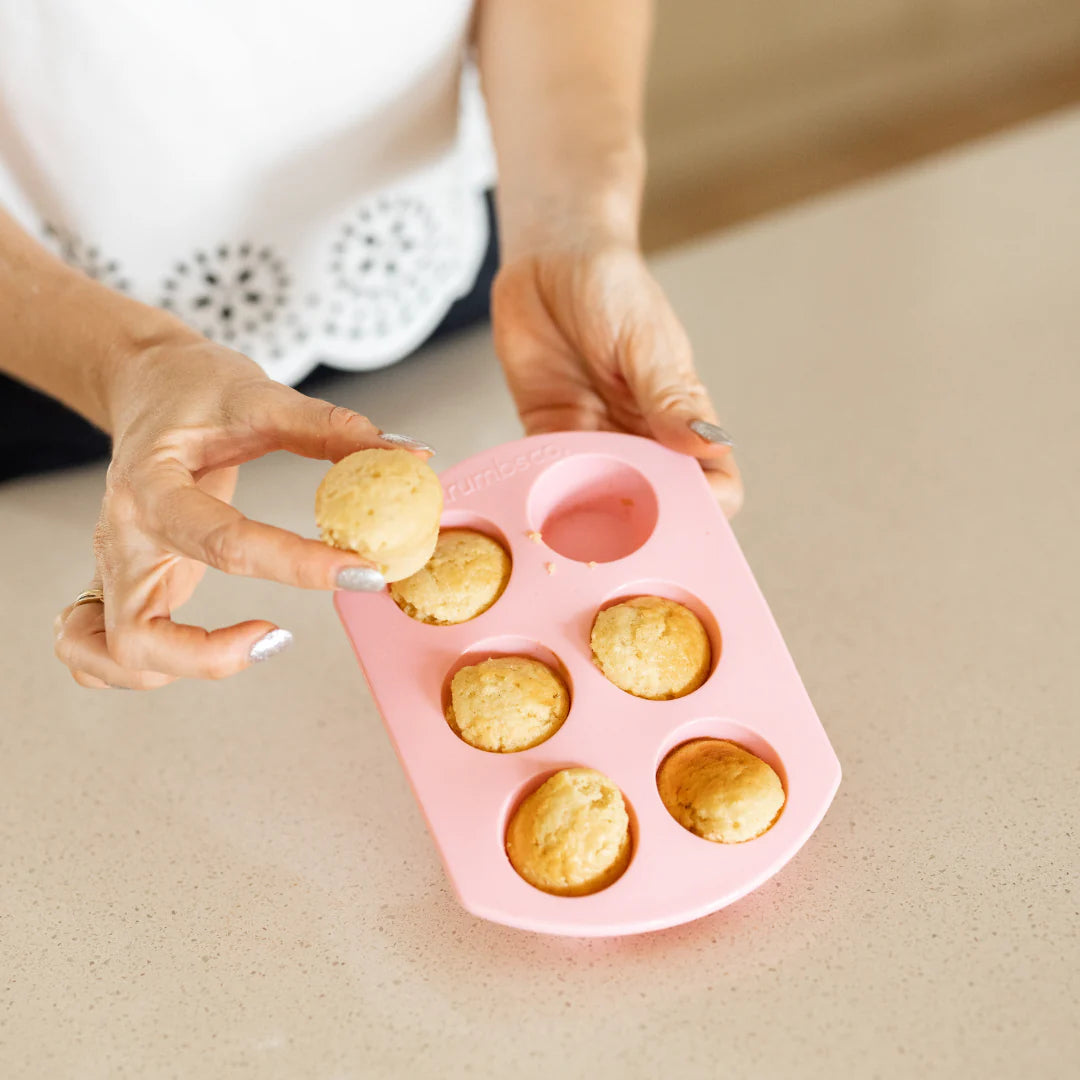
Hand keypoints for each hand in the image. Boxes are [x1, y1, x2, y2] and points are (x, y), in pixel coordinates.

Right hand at [53, 336, 412, 689]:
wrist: (142, 380)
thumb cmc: (194, 387)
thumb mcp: (259, 394)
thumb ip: (333, 429)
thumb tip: (411, 455)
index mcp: (151, 486)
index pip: (222, 543)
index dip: (297, 566)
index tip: (361, 572)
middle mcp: (123, 537)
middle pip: (137, 634)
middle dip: (211, 657)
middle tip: (283, 636)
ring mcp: (116, 567)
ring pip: (106, 658)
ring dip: (171, 672)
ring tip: (248, 646)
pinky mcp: (125, 582)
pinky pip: (102, 652)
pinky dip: (139, 670)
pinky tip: (191, 656)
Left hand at [492, 242, 742, 515]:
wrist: (547, 258)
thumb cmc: (612, 286)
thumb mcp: (645, 340)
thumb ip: (670, 396)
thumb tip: (711, 444)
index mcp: (681, 417)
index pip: (711, 481)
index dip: (705, 508)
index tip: (683, 518)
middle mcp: (641, 439)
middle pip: (655, 505)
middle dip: (643, 530)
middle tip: (618, 546)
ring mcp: (593, 442)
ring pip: (600, 503)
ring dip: (587, 521)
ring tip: (572, 536)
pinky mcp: (548, 436)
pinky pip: (548, 480)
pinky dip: (542, 496)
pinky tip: (534, 507)